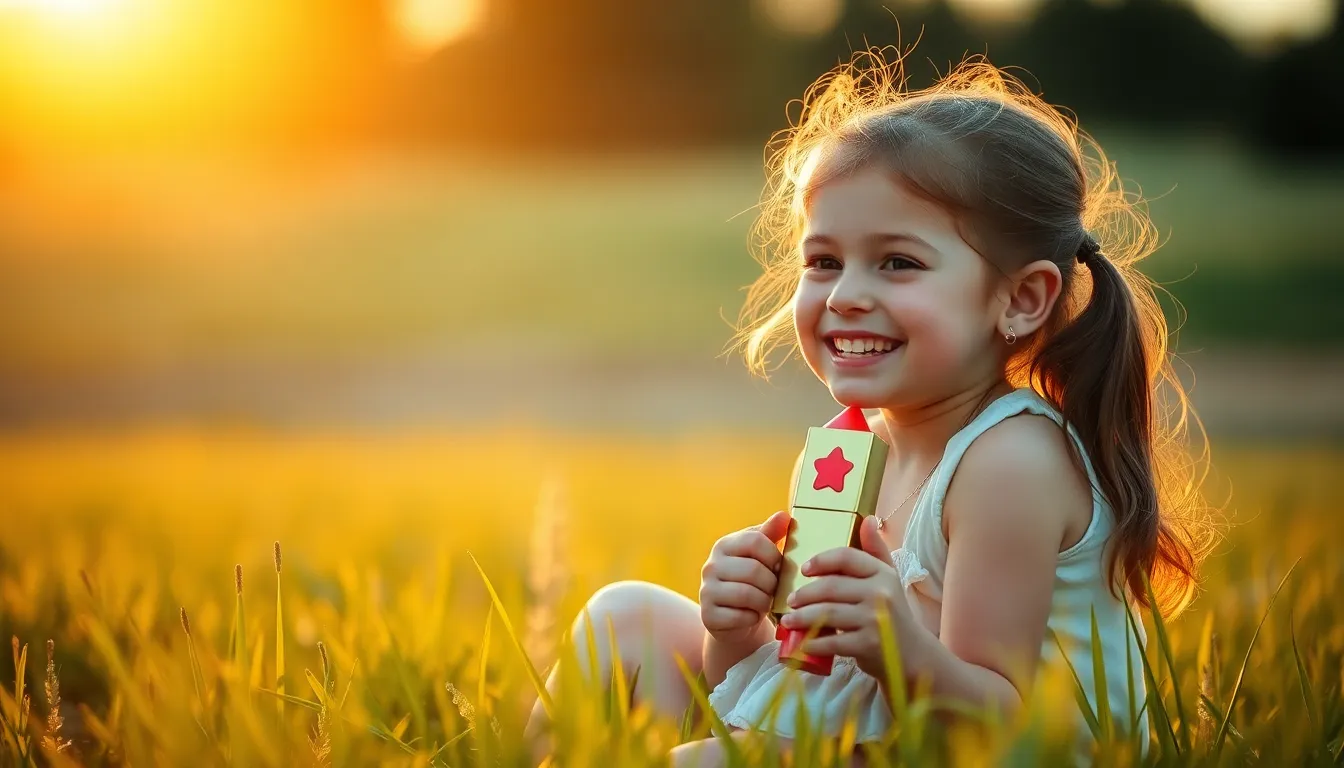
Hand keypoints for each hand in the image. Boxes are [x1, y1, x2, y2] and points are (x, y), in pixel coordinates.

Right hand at [699, 510, 789, 644]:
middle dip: (772, 583)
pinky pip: (740, 617)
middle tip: (774, 589)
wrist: (733, 619)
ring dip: (764, 602)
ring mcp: (707, 591)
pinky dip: (752, 618)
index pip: (755, 541)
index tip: (778, 566)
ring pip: (747, 594)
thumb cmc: (752, 582)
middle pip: (753, 570)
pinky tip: (752, 615)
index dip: (774, 555)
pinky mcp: (708, 616)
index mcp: (724, 545)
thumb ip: (770, 535)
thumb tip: (784, 515)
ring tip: (766, 602)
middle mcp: (711, 566)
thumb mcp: (760, 556)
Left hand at [778, 515, 926, 680]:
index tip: (804, 570)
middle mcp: (880, 594)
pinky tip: (803, 642)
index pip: (846, 557)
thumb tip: (868, 519)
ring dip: (803, 617)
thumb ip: (876, 550)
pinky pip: (833, 641)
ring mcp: (875, 620)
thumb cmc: (893, 613)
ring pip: (827, 613)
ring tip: (789, 620)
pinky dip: (814, 642)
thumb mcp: (889, 579)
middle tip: (790, 600)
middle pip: (831, 586)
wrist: (912, 655)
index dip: (821, 560)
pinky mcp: (868, 645)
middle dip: (804, 594)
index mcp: (882, 574)